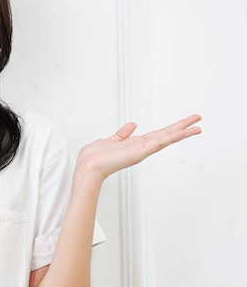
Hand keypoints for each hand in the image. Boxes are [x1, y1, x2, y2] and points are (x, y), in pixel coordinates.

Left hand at [76, 114, 201, 180]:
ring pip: (166, 139)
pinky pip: (157, 143)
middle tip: (199, 120)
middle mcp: (142, 147)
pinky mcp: (138, 153)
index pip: (158, 134)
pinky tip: (180, 133)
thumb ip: (123, 133)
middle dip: (183, 127)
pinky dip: (169, 138)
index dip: (172, 128)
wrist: (88, 166)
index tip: (185, 122)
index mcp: (136, 144)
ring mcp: (142, 151)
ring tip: (197, 127)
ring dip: (181, 133)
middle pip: (167, 135)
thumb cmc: (96, 156)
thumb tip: (132, 124)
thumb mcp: (112, 140)